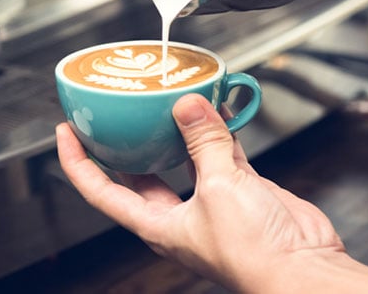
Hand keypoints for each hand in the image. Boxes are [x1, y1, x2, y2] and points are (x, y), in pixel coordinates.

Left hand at [56, 94, 349, 291]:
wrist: (300, 266)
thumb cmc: (252, 252)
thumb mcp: (219, 187)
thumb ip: (203, 142)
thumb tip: (187, 106)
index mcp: (157, 224)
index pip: (102, 192)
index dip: (79, 162)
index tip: (66, 132)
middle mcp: (180, 214)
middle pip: (141, 173)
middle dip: (128, 143)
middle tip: (118, 111)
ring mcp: (211, 201)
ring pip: (185, 158)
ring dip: (179, 131)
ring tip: (169, 100)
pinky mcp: (241, 191)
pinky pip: (222, 153)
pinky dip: (220, 132)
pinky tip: (218, 109)